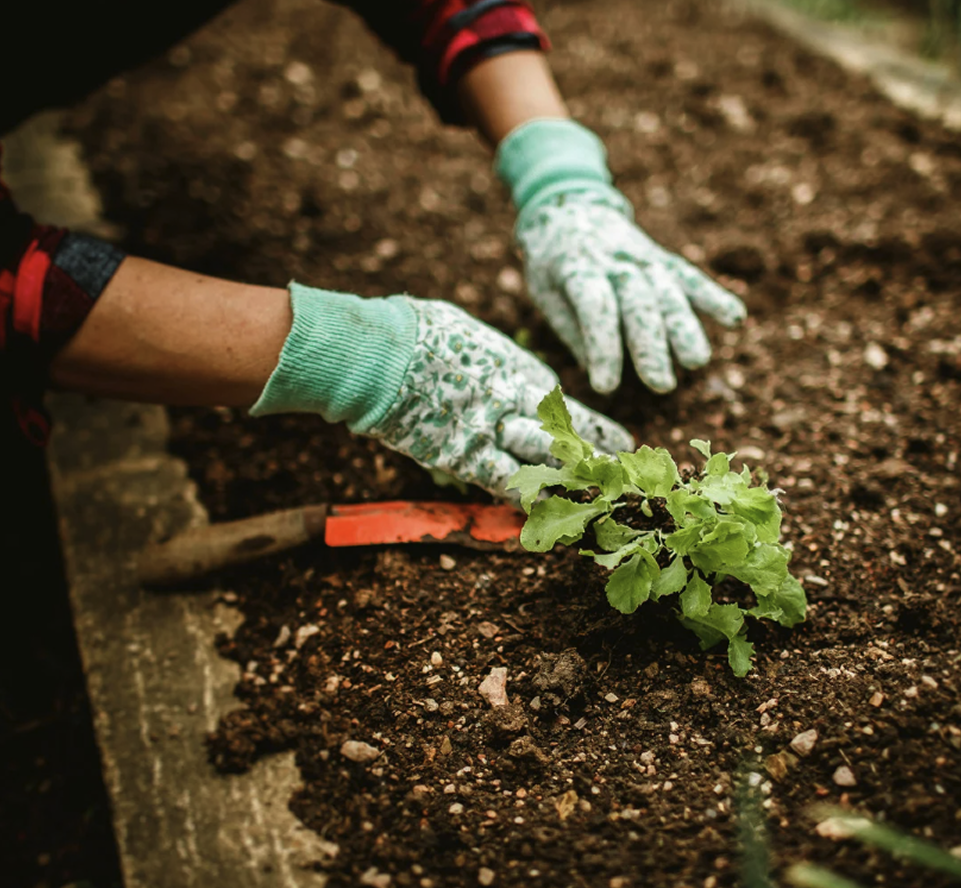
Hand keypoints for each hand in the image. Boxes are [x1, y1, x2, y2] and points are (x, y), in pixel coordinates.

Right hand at [251, 285, 632, 498]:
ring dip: (570, 484)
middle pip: (566, 436)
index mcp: (518, 368)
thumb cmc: (418, 331)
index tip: (615, 440)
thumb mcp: (466, 334)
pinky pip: (505, 484)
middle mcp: (516, 401)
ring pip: (546, 464)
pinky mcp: (465, 456)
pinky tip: (542, 517)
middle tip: (621, 475)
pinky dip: (523, 501)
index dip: (589, 427)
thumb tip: (487, 359)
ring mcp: (494, 431)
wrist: (384, 352)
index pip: (562, 406)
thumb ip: (486, 356)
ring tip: (596, 501)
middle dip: (595, 458)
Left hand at [516, 191, 745, 393]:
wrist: (569, 207)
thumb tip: (597, 369)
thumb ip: (571, 328)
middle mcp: (615, 261)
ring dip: (685, 328)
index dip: (602, 348)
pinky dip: (713, 296)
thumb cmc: (552, 263)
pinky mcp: (662, 260)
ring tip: (696, 362)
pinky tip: (735, 318)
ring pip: (668, 293)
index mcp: (577, 269)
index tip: (605, 387)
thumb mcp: (544, 292)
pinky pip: (690, 278)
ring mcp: (643, 258)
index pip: (595, 308)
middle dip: (651, 345)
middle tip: (660, 384)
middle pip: (638, 304)